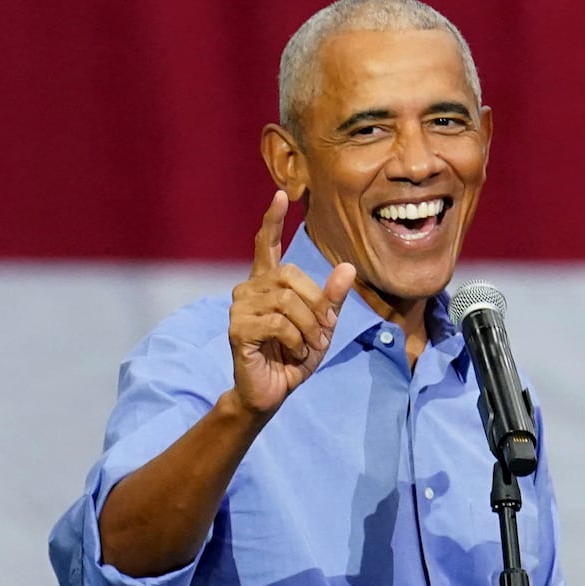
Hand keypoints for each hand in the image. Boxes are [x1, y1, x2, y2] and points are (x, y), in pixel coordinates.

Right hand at [228, 191, 355, 417]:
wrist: (273, 391)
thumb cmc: (294, 357)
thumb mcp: (322, 327)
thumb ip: (331, 298)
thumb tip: (347, 267)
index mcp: (268, 284)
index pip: (266, 244)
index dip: (272, 220)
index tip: (279, 194)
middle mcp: (249, 288)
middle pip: (291, 276)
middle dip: (316, 306)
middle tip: (323, 333)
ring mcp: (239, 307)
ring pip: (286, 302)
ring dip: (308, 328)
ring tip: (309, 347)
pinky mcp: (237, 328)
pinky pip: (277, 324)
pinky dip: (295, 341)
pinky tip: (294, 353)